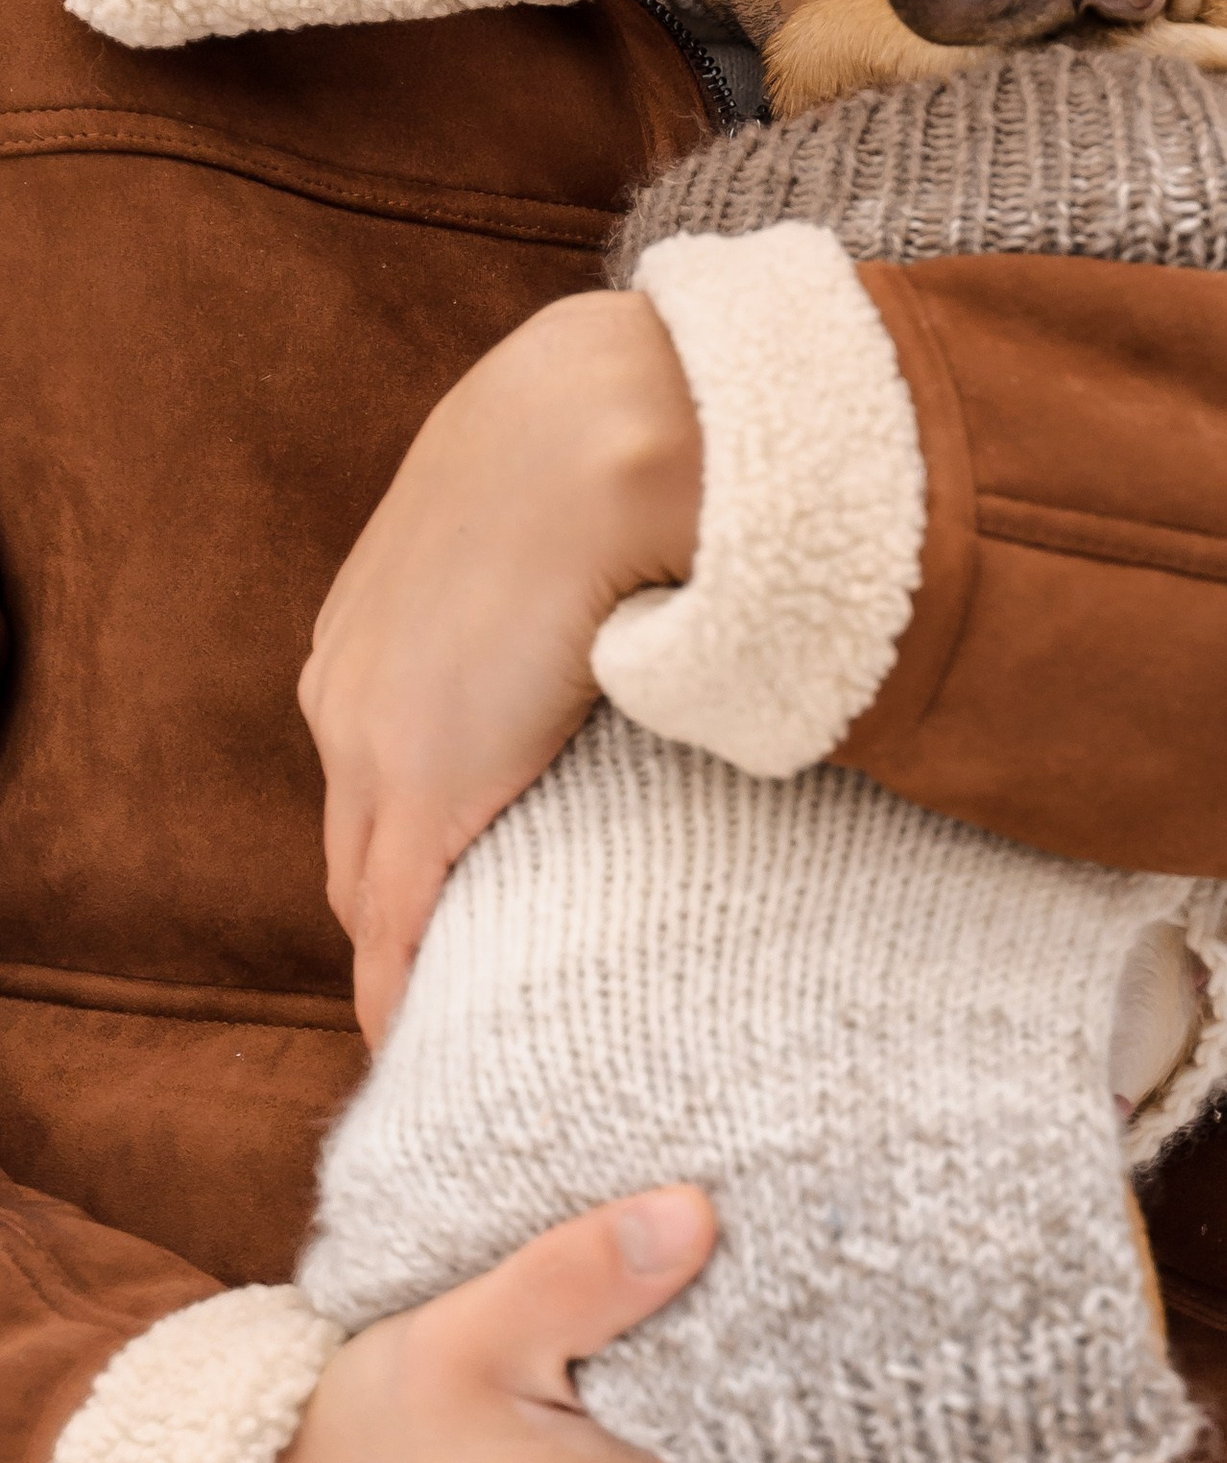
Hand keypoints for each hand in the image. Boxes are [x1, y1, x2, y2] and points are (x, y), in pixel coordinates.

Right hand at [222, 1189, 817, 1462]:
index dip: (809, 1337)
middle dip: (783, 1392)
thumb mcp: (471, 1337)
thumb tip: (699, 1211)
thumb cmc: (374, 1448)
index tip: (784, 1270)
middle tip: (734, 1302)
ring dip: (751, 1450)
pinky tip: (662, 1446)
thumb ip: (589, 1275)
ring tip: (690, 1371)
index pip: (823, 1417)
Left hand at [301, 288, 702, 1039]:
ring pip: (369, 885)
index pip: (374, 766)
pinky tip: (418, 1039)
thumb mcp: (560, 504)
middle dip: (395, 908)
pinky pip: (394, 927)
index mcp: (374, 621)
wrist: (605, 423)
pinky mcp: (426, 793)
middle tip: (458, 980)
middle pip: (356, 838)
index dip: (409, 836)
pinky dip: (400, 989)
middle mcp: (348, 690)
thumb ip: (566, 561)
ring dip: (407, 950)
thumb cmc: (611, 437)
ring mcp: (376, 745)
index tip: (454, 887)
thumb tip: (643, 585)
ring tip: (459, 1017)